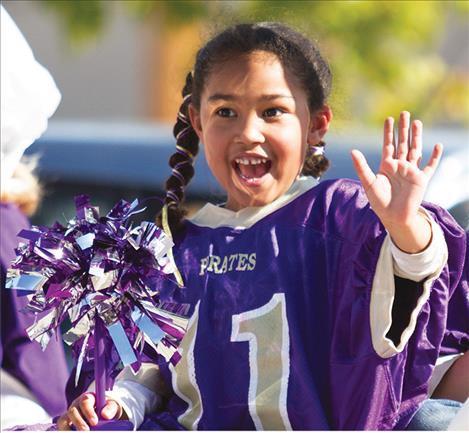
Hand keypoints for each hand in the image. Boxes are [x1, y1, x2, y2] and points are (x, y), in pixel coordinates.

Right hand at [57, 392, 122, 430]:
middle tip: (86, 431)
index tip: (95, 422)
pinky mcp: (66, 424)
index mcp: (88, 398)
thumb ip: (110, 408)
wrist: (103, 413)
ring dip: (68, 429)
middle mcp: (76, 405)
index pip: (85, 402)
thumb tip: (105, 414)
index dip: (88, 412)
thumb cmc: (107, 408)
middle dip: (78, 422)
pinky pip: (61, 428)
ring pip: (63, 420)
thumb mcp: (112, 406)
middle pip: (72, 411)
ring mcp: (69, 415)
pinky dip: (65, 431)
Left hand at [351, 111, 442, 252]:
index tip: (388, 119)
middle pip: (402, 143)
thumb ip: (361, 167)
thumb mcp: (368, 182)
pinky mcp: (421, 179)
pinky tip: (437, 145)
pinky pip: (430, 166)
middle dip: (403, 129)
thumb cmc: (379, 201)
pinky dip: (434, 157)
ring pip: (415, 150)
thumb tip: (352, 151)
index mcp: (386, 165)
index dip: (388, 132)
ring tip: (417, 122)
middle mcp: (399, 166)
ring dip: (416, 137)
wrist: (393, 216)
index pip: (388, 145)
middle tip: (404, 113)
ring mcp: (411, 171)